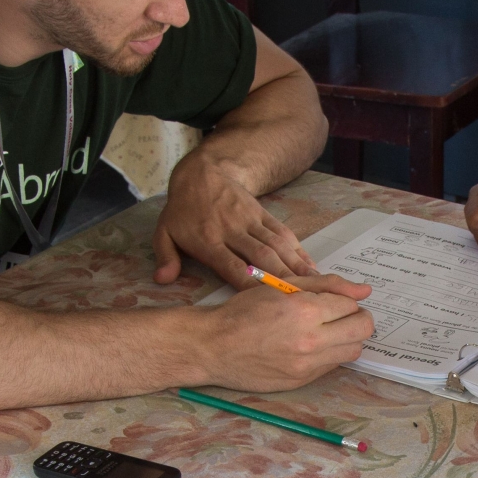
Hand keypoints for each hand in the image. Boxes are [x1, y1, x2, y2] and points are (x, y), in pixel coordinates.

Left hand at [153, 158, 314, 285]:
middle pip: (261, 257)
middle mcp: (232, 231)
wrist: (202, 173)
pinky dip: (298, 250)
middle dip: (283, 279)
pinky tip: (311, 266)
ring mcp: (250, 221)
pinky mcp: (263, 214)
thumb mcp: (164, 232)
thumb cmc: (183, 210)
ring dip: (296, 266)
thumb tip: (162, 280)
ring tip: (315, 286)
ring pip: (277, 245)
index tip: (267, 304)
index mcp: (208, 240)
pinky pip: (283, 233)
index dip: (250, 286)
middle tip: (302, 300)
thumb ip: (166, 257)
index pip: (232, 267)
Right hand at [196, 273, 374, 391]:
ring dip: (347, 338)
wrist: (213, 347)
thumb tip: (364, 290)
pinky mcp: (301, 381)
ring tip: (327, 330)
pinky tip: (309, 345)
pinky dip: (329, 353)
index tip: (334, 300)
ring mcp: (307, 365)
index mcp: (306, 311)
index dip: (346, 300)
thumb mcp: (282, 287)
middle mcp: (311, 341)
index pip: (351, 305)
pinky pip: (332, 366)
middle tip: (341, 315)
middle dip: (358, 318)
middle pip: (362, 330)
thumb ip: (326, 285)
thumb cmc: (243, 312)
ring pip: (353, 351)